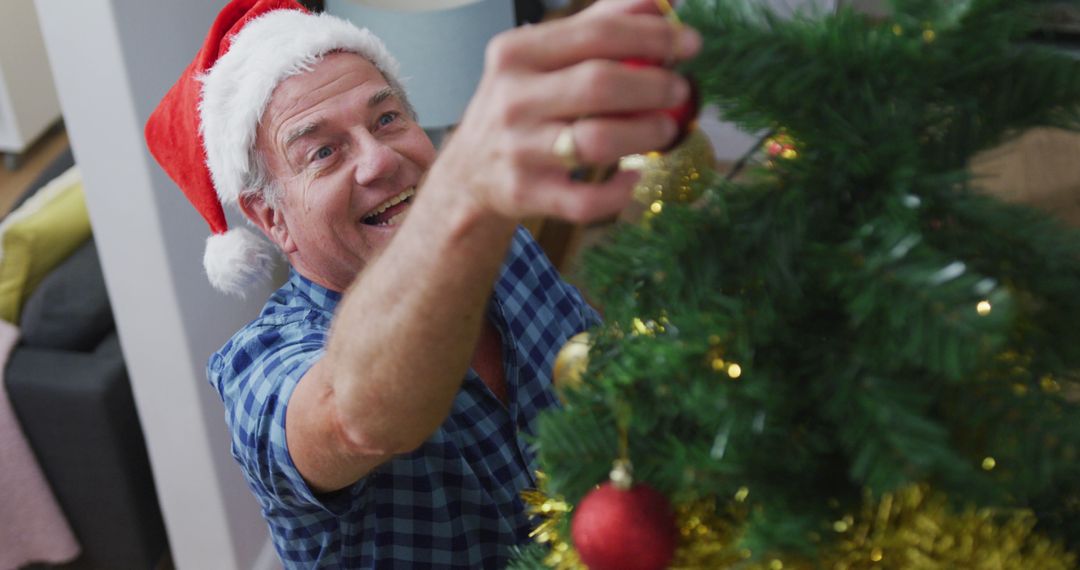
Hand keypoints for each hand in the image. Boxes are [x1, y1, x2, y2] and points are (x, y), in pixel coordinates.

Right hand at [431, 0, 701, 223]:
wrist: (470, 173)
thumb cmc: (521, 106)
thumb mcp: (542, 58)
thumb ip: (597, 24)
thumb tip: (659, 2)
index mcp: (516, 52)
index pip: (597, 34)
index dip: (653, 36)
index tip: (689, 45)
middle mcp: (512, 99)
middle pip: (600, 84)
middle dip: (654, 86)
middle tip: (680, 91)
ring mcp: (518, 150)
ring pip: (597, 142)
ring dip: (645, 135)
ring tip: (665, 131)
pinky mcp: (525, 194)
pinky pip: (586, 200)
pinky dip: (619, 191)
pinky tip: (634, 177)